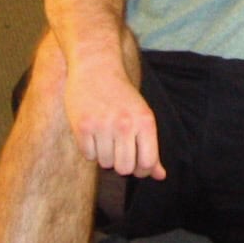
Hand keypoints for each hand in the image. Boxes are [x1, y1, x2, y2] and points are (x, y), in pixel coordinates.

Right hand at [64, 52, 166, 179]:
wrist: (96, 66)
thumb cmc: (122, 96)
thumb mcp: (142, 117)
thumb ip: (151, 148)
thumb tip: (161, 177)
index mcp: (145, 121)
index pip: (148, 163)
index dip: (142, 170)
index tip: (136, 161)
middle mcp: (125, 124)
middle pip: (125, 168)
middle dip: (121, 163)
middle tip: (118, 147)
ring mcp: (103, 126)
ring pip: (105, 164)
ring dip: (104, 155)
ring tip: (104, 134)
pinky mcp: (83, 127)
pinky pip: (88, 156)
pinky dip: (90, 149)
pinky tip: (92, 131)